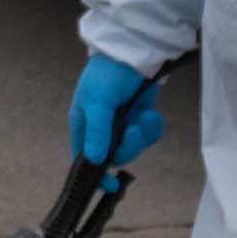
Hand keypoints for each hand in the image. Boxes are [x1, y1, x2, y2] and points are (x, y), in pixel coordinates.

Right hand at [69, 54, 161, 168]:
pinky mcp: (139, 117)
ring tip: (144, 116)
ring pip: (134, 146)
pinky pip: (148, 135)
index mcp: (84, 125)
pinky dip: (152, 127)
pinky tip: (151, 113)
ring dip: (142, 136)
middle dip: (127, 147)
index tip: (108, 187)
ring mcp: (122, 123)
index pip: (84, 158)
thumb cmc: (107, 73)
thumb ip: (97, 131)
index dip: (95, 175)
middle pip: (114, 156)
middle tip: (133, 130)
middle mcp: (101, 128)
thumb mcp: (99, 102)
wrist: (134, 50)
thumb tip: (95, 161)